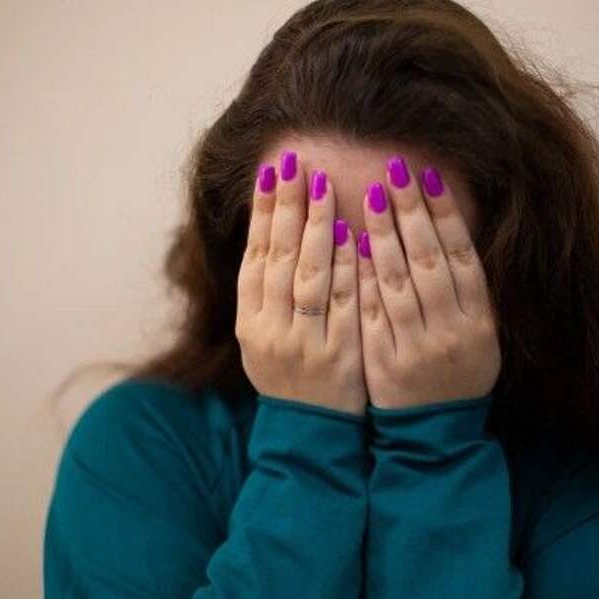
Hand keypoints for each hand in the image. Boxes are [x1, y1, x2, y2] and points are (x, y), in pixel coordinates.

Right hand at [236, 150, 367, 415]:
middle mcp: (270, 331)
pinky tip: (348, 235)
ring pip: (307, 277)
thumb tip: (273, 233)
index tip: (272, 172)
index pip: (255, 258)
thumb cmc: (290, 378)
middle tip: (296, 163)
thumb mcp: (263, 339)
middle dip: (286, 208)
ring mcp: (303, 343)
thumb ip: (267, 293)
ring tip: (322, 185)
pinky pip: (341, 305)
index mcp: (250, 323)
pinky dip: (344, 269)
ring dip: (314, 228)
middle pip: (278, 259)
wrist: (311, 434)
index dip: (263, 214)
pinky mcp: (337, 355)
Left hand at [356, 156, 499, 408]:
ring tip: (371, 195)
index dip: (445, 215)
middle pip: (429, 261)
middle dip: (412, 212)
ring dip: (384, 235)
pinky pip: (373, 311)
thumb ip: (466, 290)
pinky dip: (363, 277)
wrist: (435, 435)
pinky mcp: (385, 361)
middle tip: (396, 170)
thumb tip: (445, 231)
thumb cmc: (459, 374)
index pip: (461, 256)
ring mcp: (417, 346)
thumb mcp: (480, 335)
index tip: (428, 177)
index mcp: (479, 321)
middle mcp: (451, 330)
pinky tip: (351, 244)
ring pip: (399, 282)